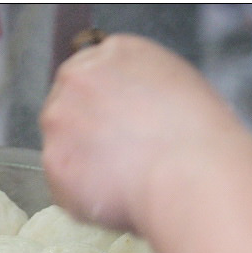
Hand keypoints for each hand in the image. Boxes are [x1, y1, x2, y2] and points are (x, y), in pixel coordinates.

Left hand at [40, 34, 249, 233]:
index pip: (89, 75)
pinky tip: (114, 199)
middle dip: (85, 136)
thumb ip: (138, 90)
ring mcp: (60, 119)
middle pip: (66, 108)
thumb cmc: (199, 138)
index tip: (113, 130)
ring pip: (61, 148)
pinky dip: (81, 198)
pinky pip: (62, 185)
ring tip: (123, 183)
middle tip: (117, 161)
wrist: (190, 174)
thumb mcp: (178, 88)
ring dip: (82, 167)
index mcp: (115, 53)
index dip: (101, 108)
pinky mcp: (52, 161)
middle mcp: (79, 78)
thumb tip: (126, 113)